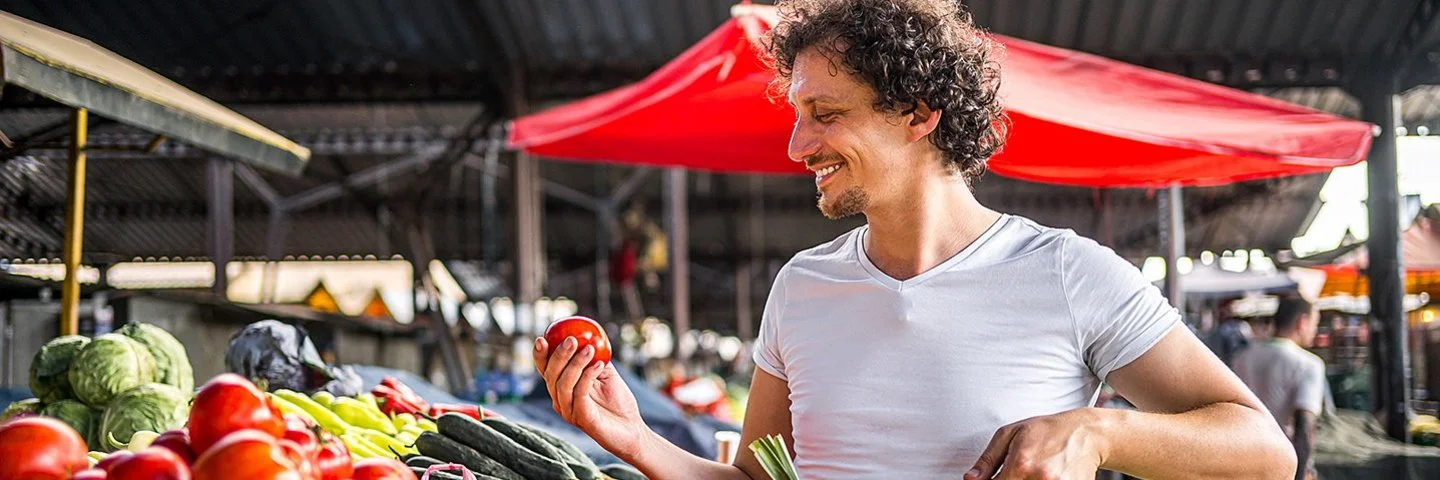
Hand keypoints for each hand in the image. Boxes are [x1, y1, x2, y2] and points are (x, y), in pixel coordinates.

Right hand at [534, 337, 646, 456]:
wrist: (631, 427)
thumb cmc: (617, 401)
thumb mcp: (605, 373)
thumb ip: (594, 356)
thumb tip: (589, 335)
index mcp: (562, 389)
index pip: (545, 370)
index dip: (540, 355)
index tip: (543, 338)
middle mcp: (561, 401)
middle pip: (550, 375)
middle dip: (559, 355)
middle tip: (571, 339)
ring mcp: (569, 411)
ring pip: (563, 384)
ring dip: (576, 363)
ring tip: (590, 349)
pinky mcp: (582, 419)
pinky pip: (579, 393)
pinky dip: (588, 376)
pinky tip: (599, 365)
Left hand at [966, 408, 1109, 479]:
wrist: (1086, 433)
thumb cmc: (1047, 430)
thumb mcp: (1010, 434)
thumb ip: (987, 460)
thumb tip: (970, 479)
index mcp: (1021, 462)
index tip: (998, 479)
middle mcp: (1039, 477)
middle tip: (1017, 473)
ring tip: (1031, 473)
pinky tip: (1044, 476)